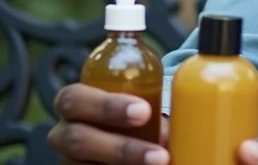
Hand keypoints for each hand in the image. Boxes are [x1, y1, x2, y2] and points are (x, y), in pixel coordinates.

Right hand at [47, 83, 169, 164]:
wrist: (117, 144)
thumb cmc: (128, 116)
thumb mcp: (134, 102)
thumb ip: (149, 101)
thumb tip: (193, 107)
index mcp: (73, 103)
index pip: (74, 99)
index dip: (106, 106)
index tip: (145, 112)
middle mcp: (64, 134)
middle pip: (78, 139)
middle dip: (120, 147)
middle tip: (159, 154)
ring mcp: (68, 161)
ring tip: (160, 164)